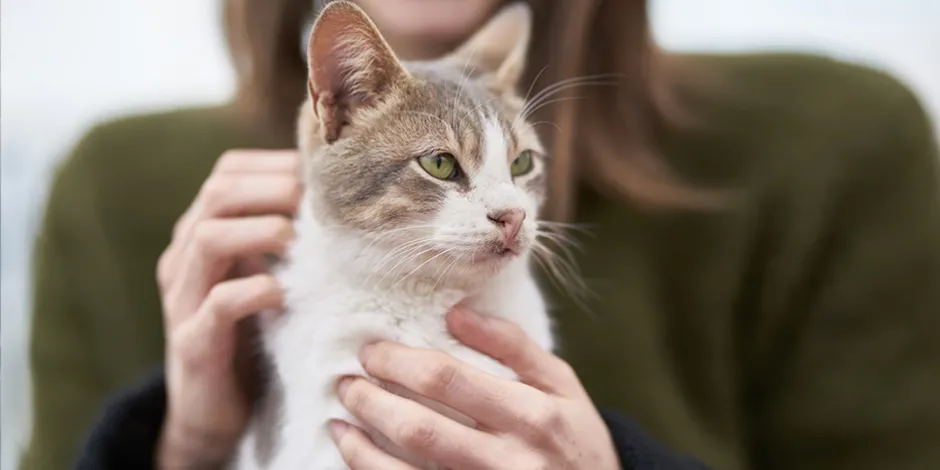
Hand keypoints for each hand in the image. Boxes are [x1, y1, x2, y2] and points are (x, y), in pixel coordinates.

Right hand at [155, 149, 300, 467]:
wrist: (212, 416)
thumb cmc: (250, 337)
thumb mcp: (262, 277)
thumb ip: (282, 240)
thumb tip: (340, 200)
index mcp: (201, 235)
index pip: (226, 173)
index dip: (273, 165)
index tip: (320, 177)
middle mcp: (184, 259)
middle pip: (216, 194)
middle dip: (272, 188)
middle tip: (315, 204)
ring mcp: (183, 300)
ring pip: (207, 238)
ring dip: (261, 231)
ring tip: (297, 242)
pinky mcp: (193, 343)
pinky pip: (217, 303)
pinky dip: (254, 290)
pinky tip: (282, 294)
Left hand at [331, 308, 620, 469]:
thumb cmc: (574, 436)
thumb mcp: (562, 384)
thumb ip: (512, 346)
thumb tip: (455, 312)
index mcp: (531, 414)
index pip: (447, 379)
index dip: (398, 362)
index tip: (372, 350)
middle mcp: (508, 460)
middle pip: (420, 428)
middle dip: (371, 401)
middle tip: (346, 381)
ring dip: (362, 446)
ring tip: (340, 419)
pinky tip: (356, 455)